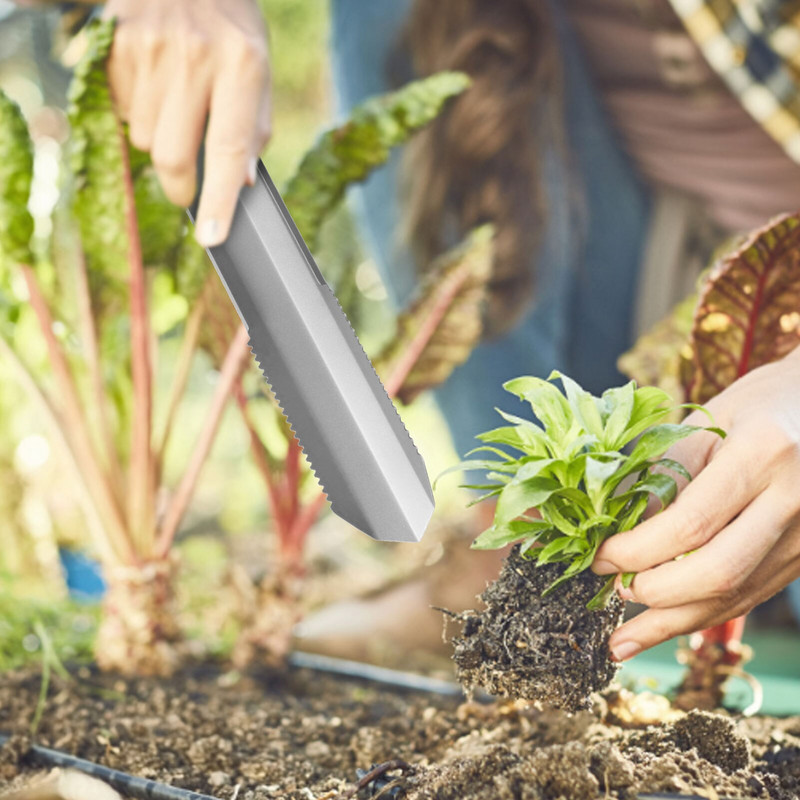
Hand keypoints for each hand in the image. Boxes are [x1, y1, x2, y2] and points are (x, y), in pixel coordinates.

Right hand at [103, 0, 270, 246]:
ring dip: (160, 142)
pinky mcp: (118, 45)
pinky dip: (140, 114)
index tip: (213, 237)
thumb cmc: (231, 28)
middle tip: (188, 190)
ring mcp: (150, 48)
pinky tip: (157, 87)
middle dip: (180, 186)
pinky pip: (124, 112)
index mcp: (242, 64)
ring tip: (177, 107)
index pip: (229, 148)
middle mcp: (195, 56)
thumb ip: (255, 128)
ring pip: (144, 139)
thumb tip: (240, 183)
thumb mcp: (259, 70)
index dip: (220, 199)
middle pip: (173, 155)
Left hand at [592, 346, 799, 661]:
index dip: (637, 550)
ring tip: (622, 641)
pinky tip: (665, 626)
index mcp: (763, 453)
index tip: (599, 557)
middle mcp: (793, 500)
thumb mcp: (707, 421)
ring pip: (736, 596)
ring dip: (673, 622)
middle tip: (612, 589)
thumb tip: (613, 525)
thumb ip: (663, 473)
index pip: (691, 523)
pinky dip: (703, 614)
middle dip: (655, 592)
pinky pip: (750, 595)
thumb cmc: (760, 403)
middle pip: (718, 571)